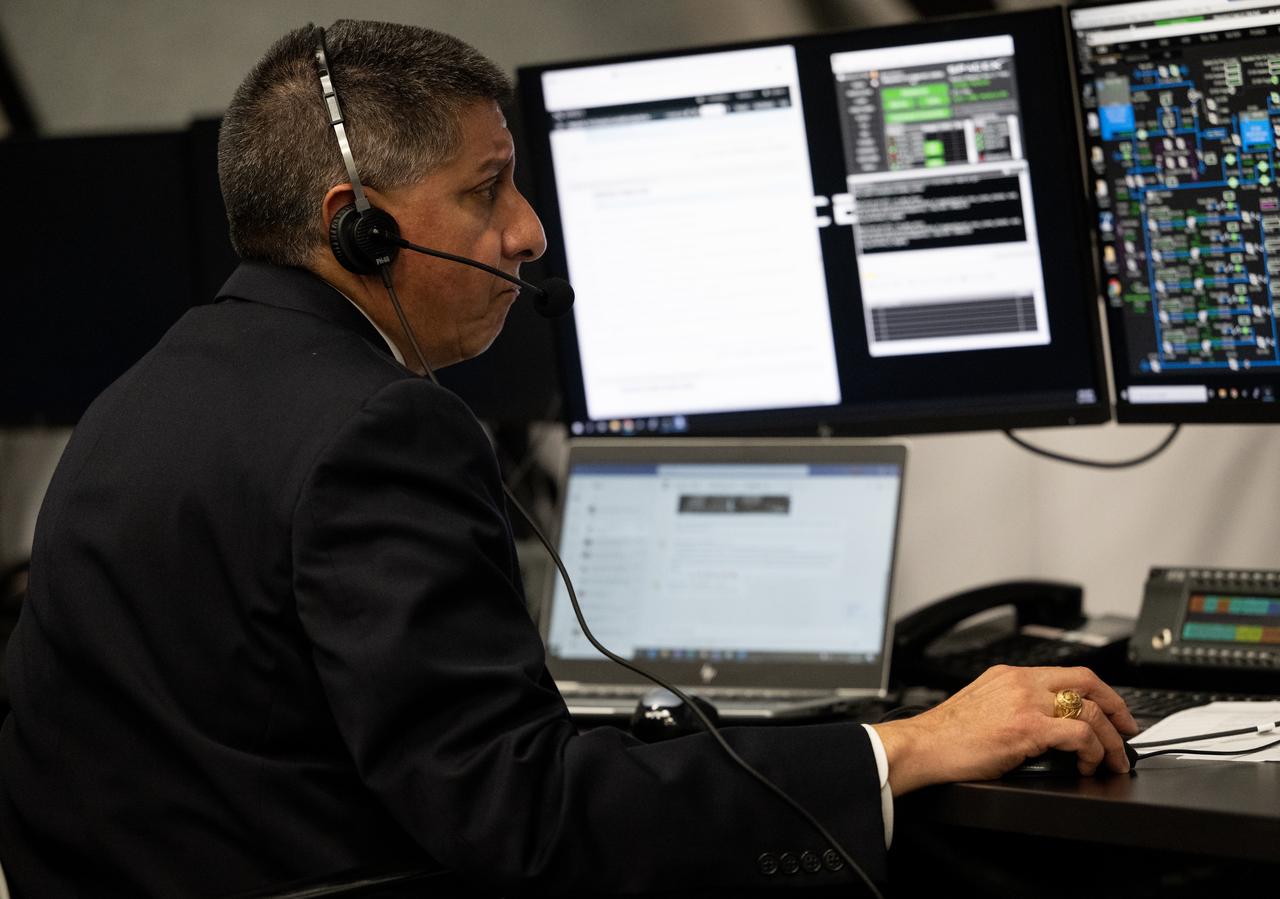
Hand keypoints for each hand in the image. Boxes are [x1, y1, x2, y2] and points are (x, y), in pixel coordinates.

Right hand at [870, 665, 1139, 794]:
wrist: (923, 745)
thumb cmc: (945, 735)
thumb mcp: (981, 704)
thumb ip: (1011, 704)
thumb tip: (1042, 724)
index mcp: (1009, 675)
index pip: (1068, 673)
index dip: (1100, 691)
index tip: (1112, 710)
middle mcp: (1020, 682)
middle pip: (1088, 683)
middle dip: (1117, 708)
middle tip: (1129, 731)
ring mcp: (1025, 702)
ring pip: (1090, 710)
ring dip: (1111, 739)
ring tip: (1113, 760)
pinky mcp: (1027, 728)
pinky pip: (1079, 734)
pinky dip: (1093, 751)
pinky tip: (1088, 764)